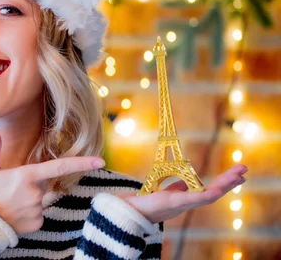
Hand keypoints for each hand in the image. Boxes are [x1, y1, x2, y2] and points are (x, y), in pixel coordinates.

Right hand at [0, 127, 105, 235]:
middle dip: (30, 183)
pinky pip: (38, 214)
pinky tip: (14, 213)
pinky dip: (29, 213)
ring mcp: (37, 210)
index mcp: (25, 176)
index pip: (58, 167)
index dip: (81, 163)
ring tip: (9, 202)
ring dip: (28, 199)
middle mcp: (35, 193)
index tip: (100, 161)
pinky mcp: (37, 223)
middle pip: (42, 183)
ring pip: (40, 199)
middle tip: (9, 189)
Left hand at [119, 164, 247, 223]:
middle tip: (244, 170)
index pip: (211, 188)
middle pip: (215, 191)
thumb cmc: (150, 200)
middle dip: (230, 181)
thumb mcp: (168, 188)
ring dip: (224, 186)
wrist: (134, 209)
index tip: (239, 174)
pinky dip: (205, 195)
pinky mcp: (173, 203)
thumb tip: (187, 178)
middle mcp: (189, 202)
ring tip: (238, 177)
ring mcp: (183, 203)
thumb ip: (179, 184)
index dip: (225, 182)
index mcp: (188, 197)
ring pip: (208, 196)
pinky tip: (216, 190)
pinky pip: (192, 200)